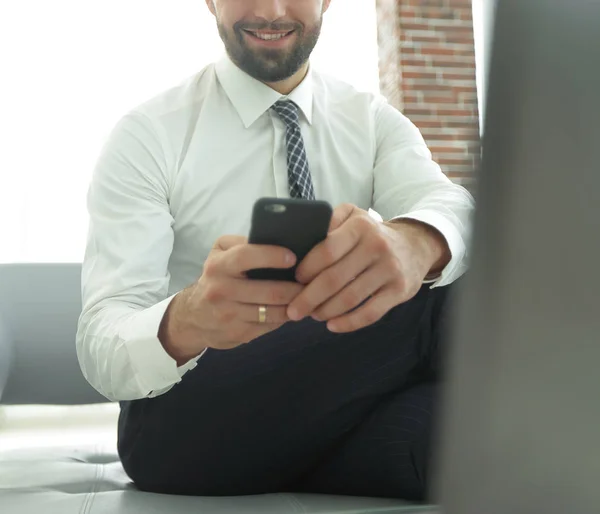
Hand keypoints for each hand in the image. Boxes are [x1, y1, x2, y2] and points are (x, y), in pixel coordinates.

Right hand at [159, 236, 303, 364]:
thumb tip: (275, 240)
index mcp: (218, 266)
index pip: (246, 256)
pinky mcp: (239, 334)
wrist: (193, 317)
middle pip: (269, 291)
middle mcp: (221, 291)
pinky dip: (285, 317)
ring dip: (295, 304)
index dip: (272, 256)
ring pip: (274, 312)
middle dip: (296, 288)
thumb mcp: (219, 253)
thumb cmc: (215, 278)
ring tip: (307, 296)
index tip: (293, 257)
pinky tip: (292, 309)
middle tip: (312, 282)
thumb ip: (242, 243)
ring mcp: (229, 316)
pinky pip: (270, 325)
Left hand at [286, 204, 445, 332]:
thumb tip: (300, 240)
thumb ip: (328, 221)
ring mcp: (389, 270)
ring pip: (349, 298)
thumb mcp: (353, 216)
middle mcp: (376, 246)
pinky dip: (348, 323)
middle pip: (334, 278)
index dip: (307, 269)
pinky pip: (370, 313)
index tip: (295, 280)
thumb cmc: (372, 233)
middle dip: (308, 298)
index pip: (326, 251)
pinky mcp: (399, 291)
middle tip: (294, 310)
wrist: (415, 246)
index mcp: (360, 227)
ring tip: (313, 315)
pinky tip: (332, 325)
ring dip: (325, 311)